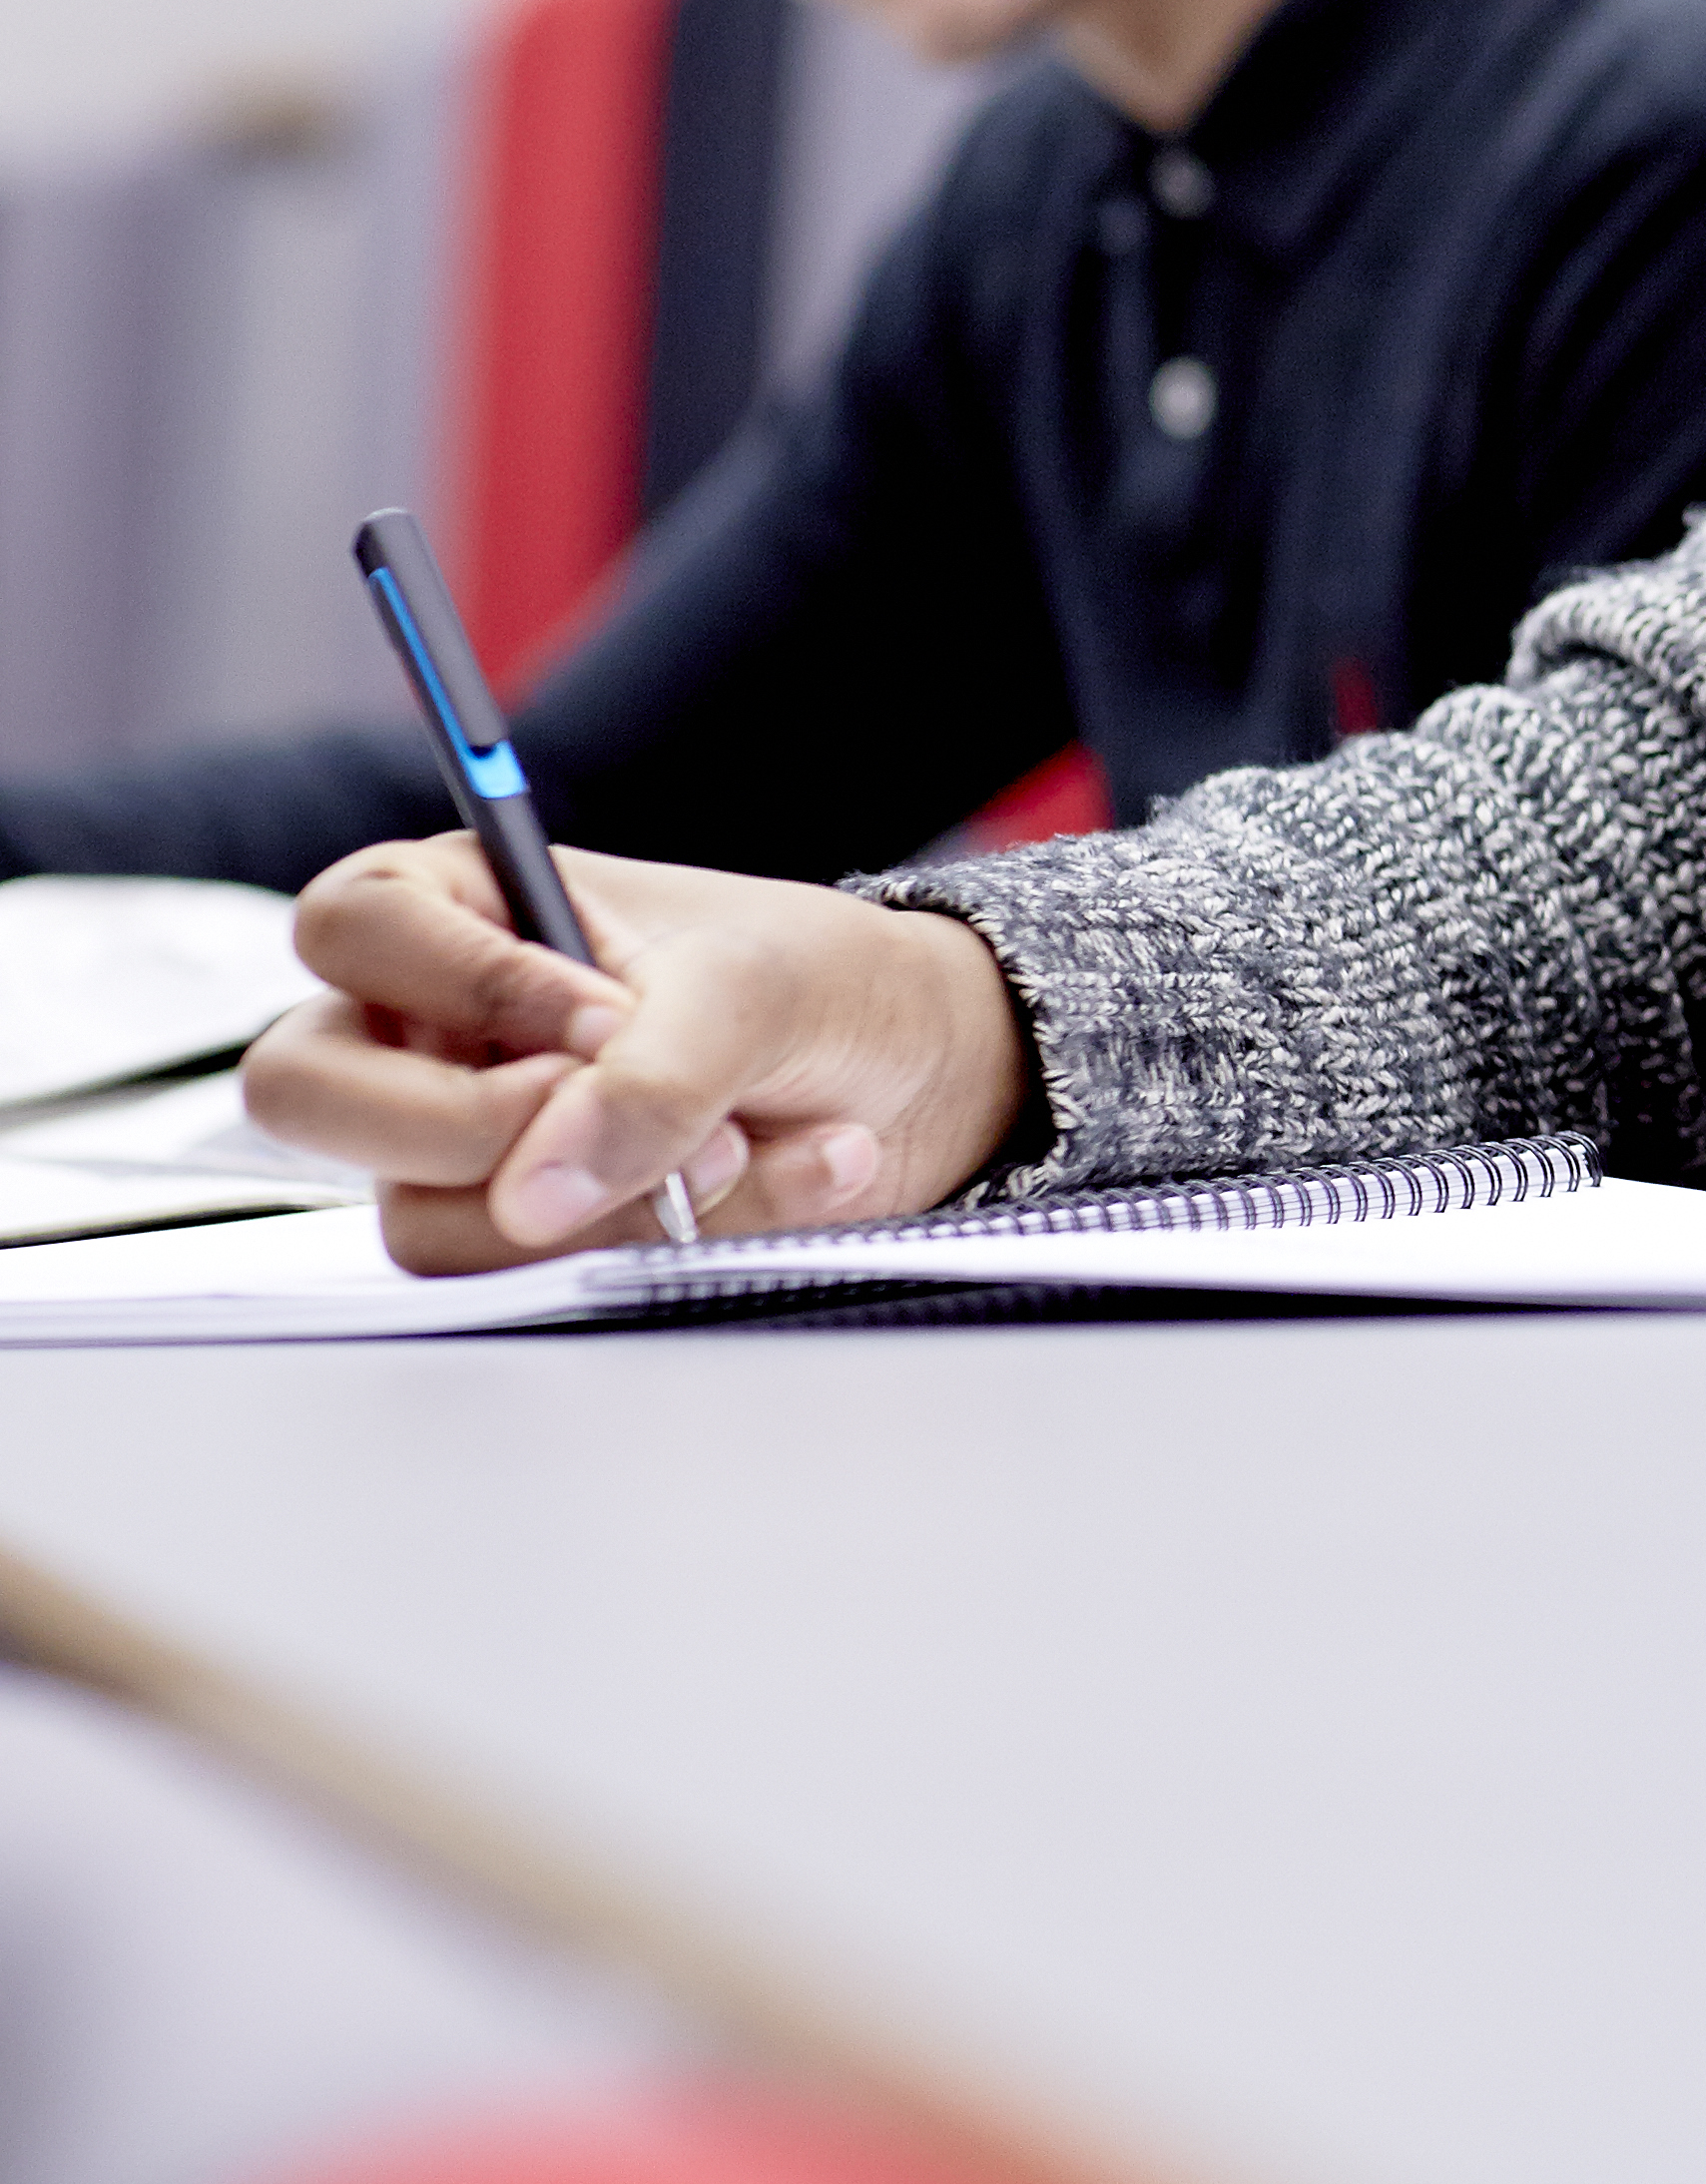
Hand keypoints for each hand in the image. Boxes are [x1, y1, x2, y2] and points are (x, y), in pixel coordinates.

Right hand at [240, 839, 1030, 1271]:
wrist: (918, 1065)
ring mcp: (467, 1138)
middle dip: (474, 1127)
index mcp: (463, 906)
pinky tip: (791, 1176)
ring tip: (742, 1140)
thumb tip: (532, 1196)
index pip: (346, 926)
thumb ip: (650, 1076)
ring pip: (428, 1217)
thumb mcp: (752, 990)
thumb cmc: (813, 980)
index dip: (462, 984)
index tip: (603, 1014)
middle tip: (617, 1108)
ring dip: (609, 1200)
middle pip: (310, 1093)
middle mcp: (431, 1027)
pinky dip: (671, 1244)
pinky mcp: (529, 1229)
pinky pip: (531, 1276)